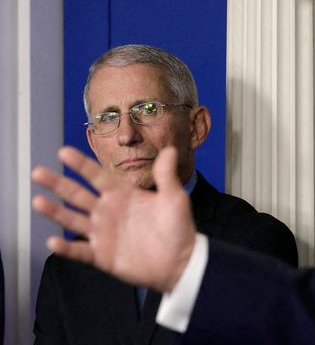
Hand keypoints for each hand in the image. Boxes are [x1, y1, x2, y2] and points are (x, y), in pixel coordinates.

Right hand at [31, 146, 195, 291]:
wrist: (180, 262)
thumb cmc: (178, 228)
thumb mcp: (174, 198)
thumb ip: (166, 175)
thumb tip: (170, 149)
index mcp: (123, 195)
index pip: (98, 176)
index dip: (81, 165)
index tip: (64, 152)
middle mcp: (108, 211)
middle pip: (78, 195)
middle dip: (58, 184)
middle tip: (37, 172)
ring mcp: (103, 233)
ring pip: (73, 220)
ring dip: (55, 212)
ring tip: (37, 201)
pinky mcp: (102, 256)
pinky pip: (80, 251)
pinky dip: (66, 248)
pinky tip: (53, 242)